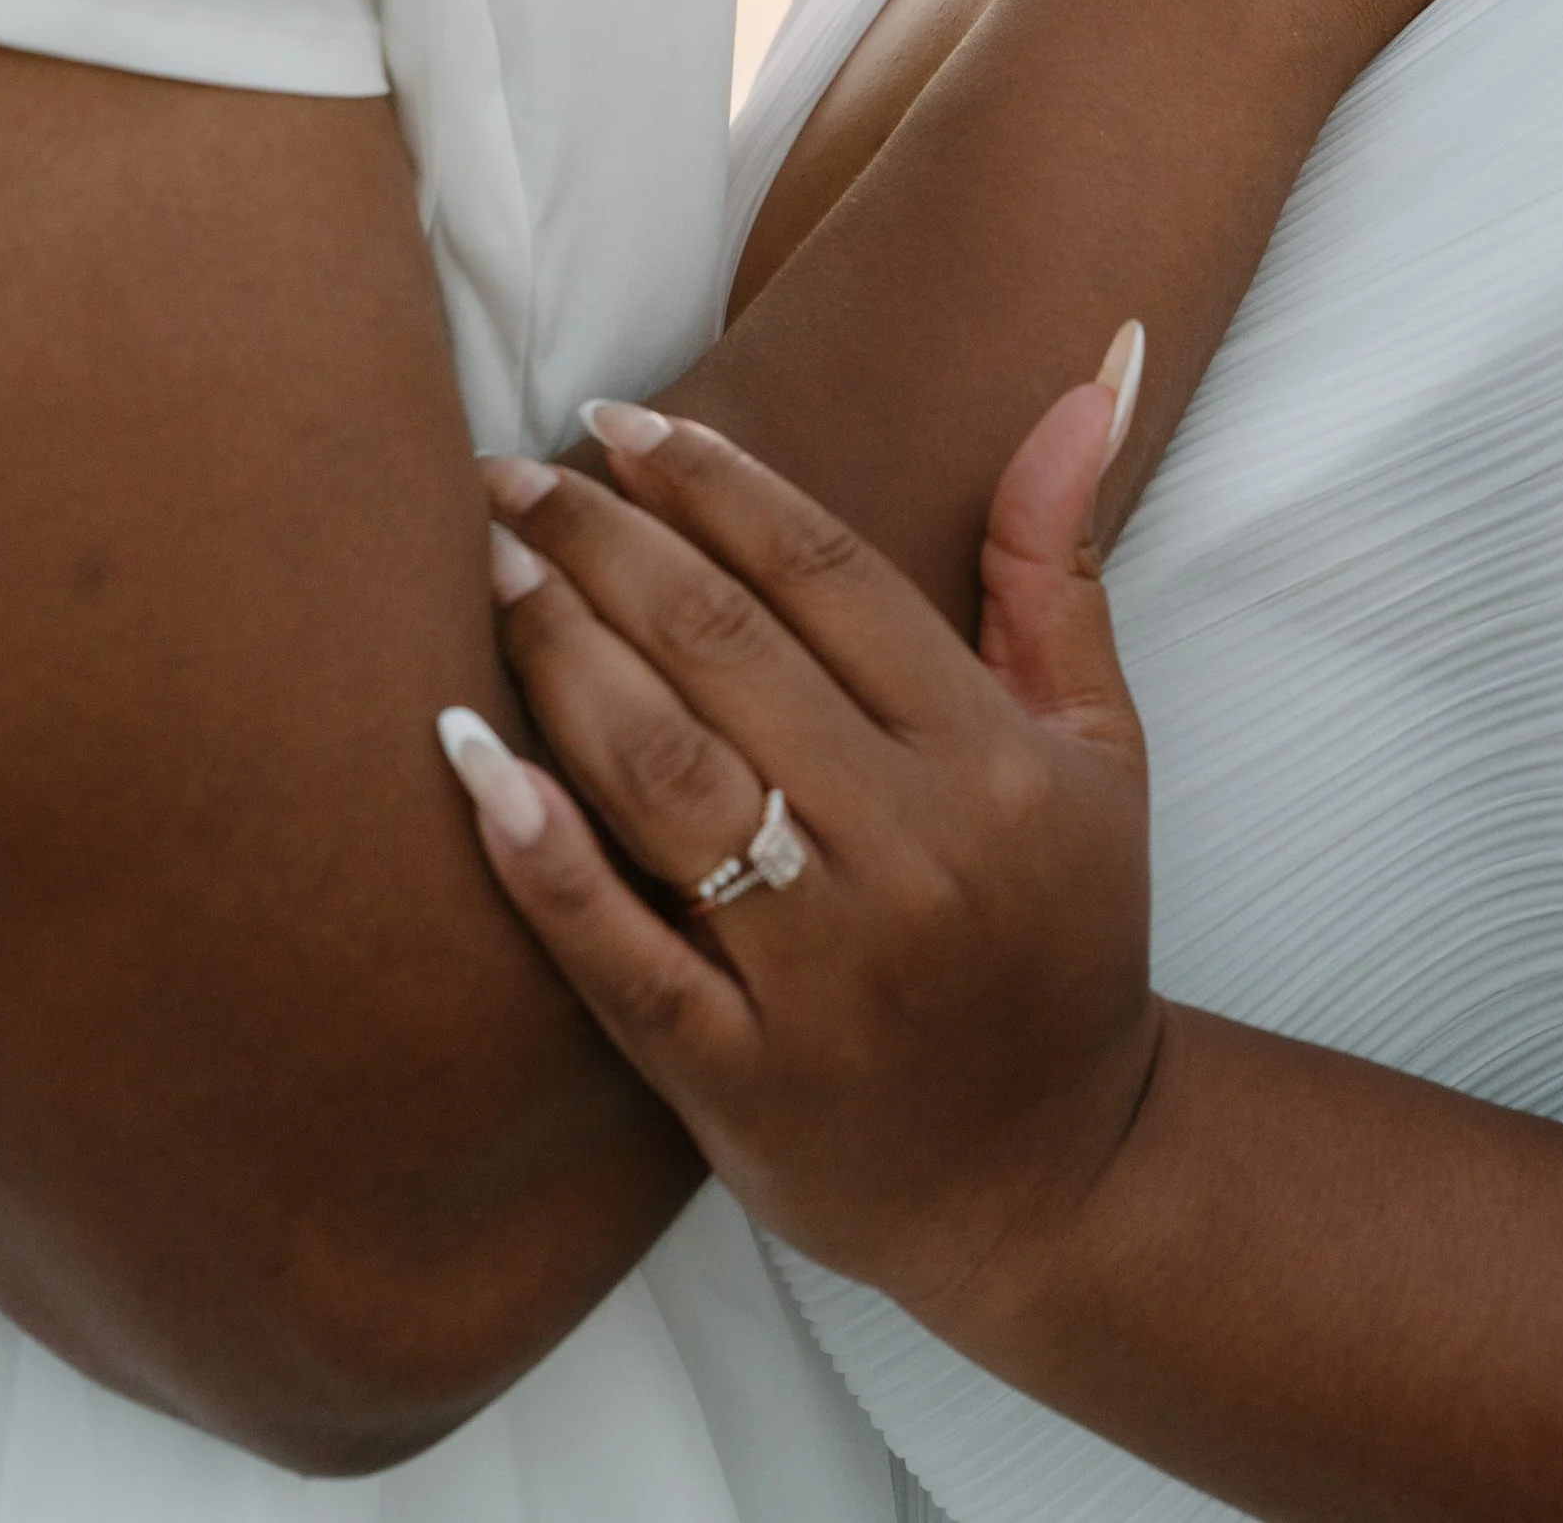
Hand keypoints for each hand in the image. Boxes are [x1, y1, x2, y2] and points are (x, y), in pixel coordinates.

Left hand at [442, 369, 1156, 1326]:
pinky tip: (465, 755)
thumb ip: (1056, 565)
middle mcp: (911, 854)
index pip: (829, 574)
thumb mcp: (1098, 748)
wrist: (1054, 1186)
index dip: (714, 480)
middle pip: (727, 651)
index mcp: (992, 763)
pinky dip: (536, 851)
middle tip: (508, 474)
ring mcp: (821, 972)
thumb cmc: (1063, 936)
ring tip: (486, 567)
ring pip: (663, 774)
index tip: (618, 420)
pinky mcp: (740, 1078)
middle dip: (606, 542)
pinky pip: (616, 950)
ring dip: (559, 653)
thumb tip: (1088, 375)